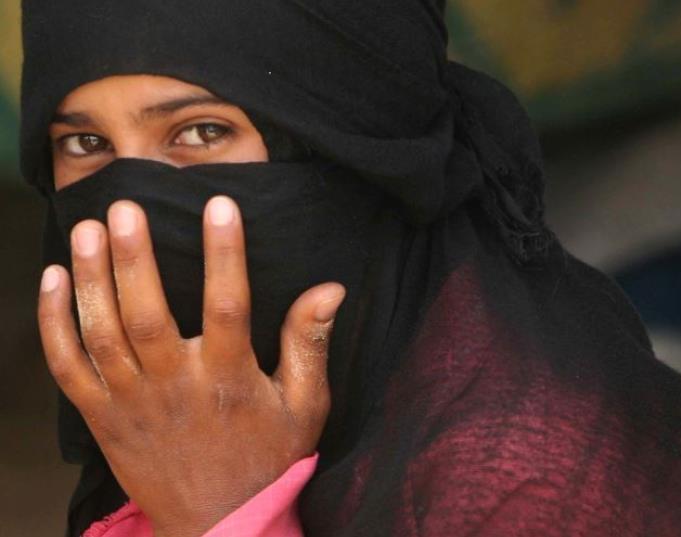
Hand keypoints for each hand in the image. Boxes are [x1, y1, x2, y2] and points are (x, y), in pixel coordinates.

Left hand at [37, 196, 342, 536]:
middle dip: (133, 258)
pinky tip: (52, 279)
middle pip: (147, 315)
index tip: (220, 205)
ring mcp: (132, 403)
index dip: (224, 253)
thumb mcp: (304, 405)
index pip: (228, 306)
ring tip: (86, 229)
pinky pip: (68, 367)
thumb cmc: (267, 458)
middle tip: (123, 208)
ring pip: (102, 335)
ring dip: (91, 280)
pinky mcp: (102, 418)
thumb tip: (330, 288)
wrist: (219, 524)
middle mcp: (177, 387)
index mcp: (229, 379)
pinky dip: (54, 324)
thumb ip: (310, 344)